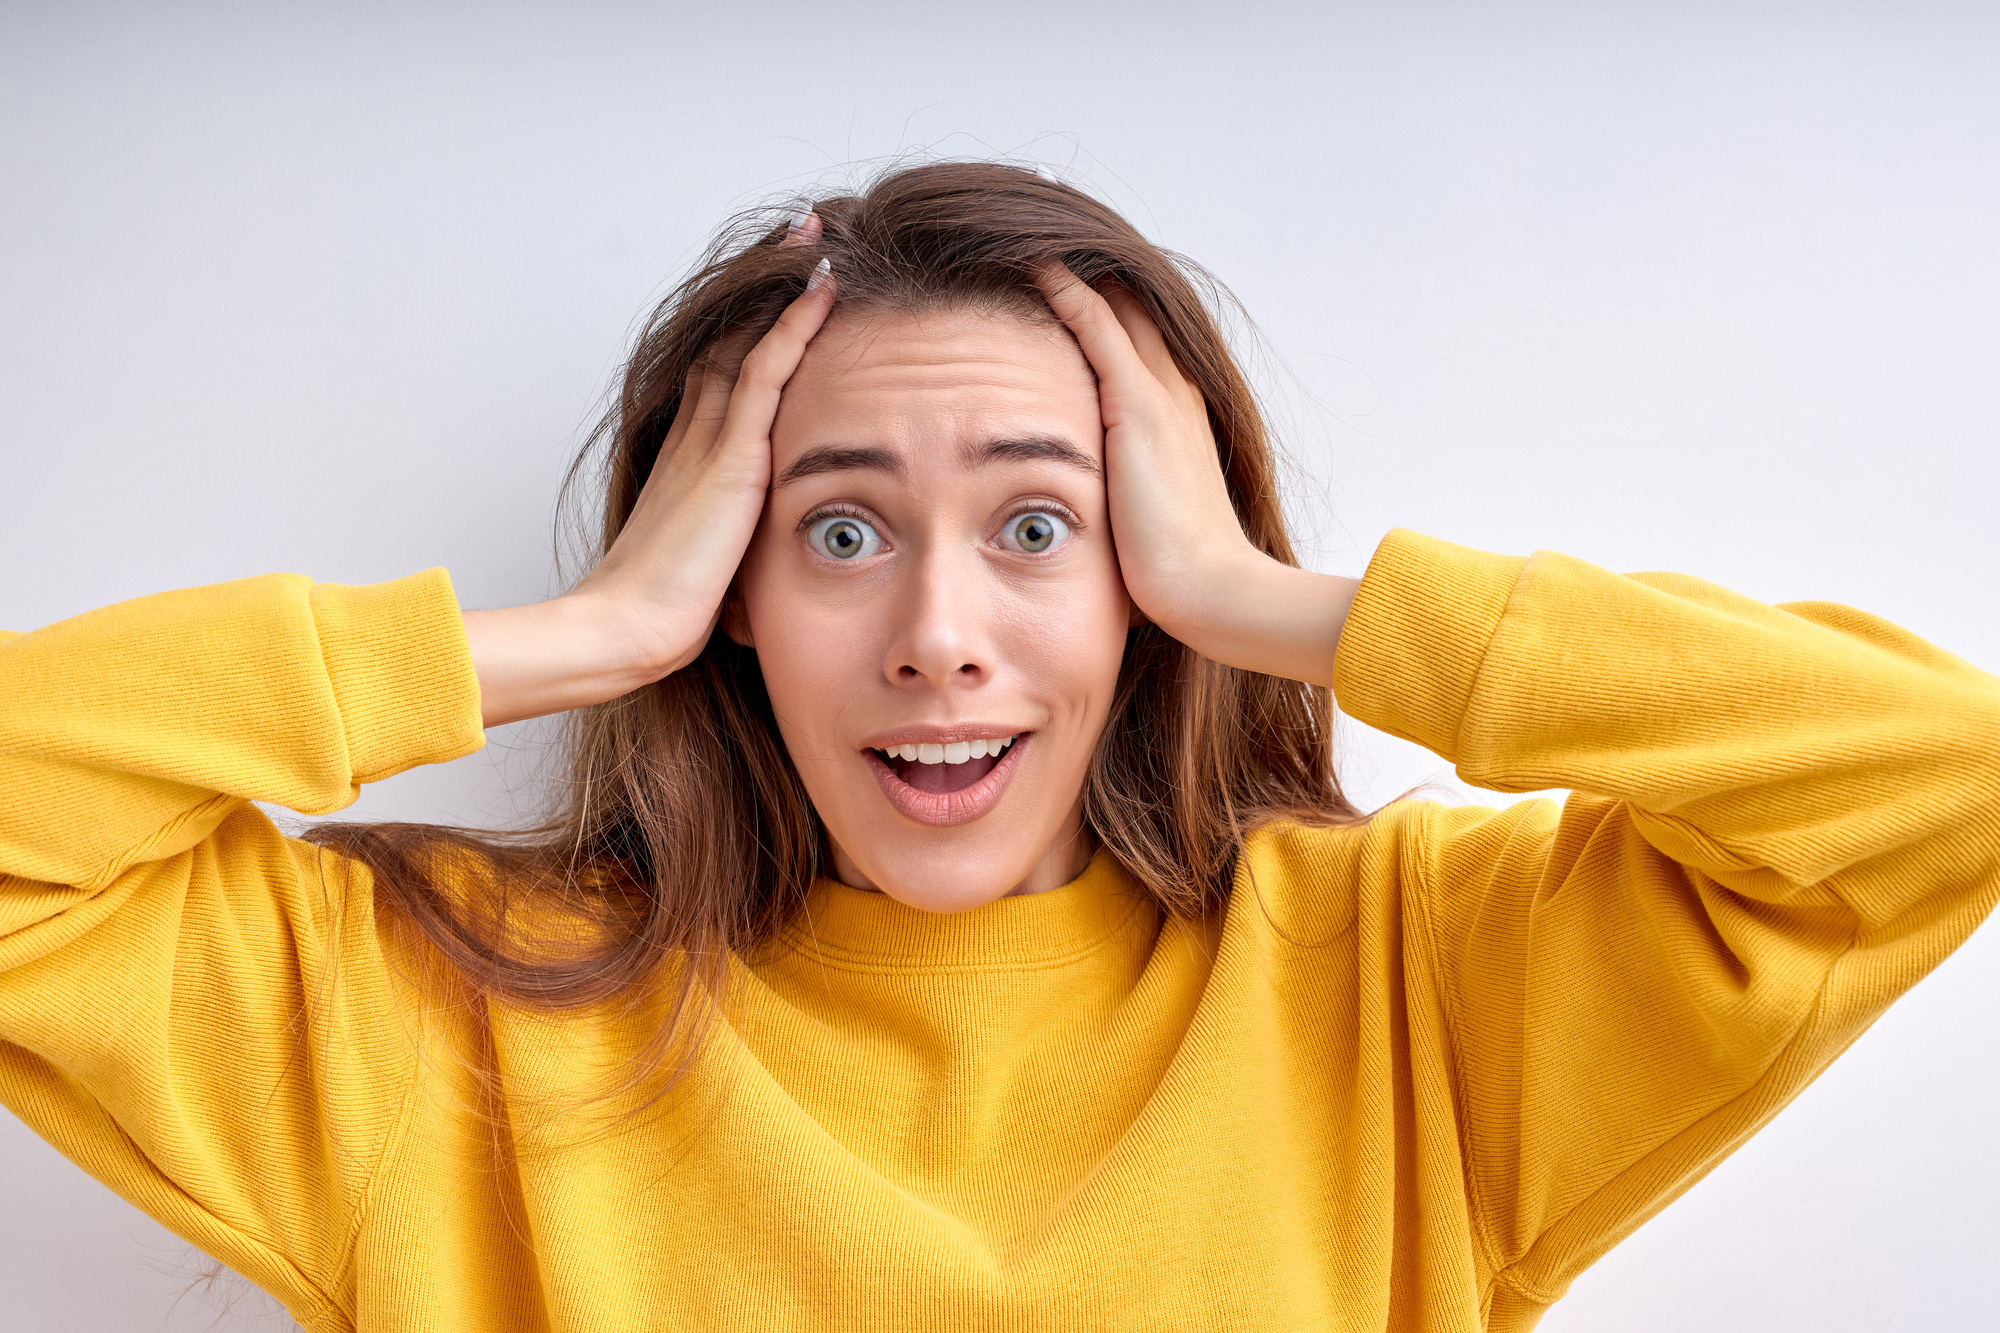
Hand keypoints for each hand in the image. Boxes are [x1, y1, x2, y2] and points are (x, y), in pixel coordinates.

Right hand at [464, 226, 833, 726]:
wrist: (626, 628)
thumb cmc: (664, 613)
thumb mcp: (711, 565)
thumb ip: (733, 545)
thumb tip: (754, 569)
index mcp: (692, 456)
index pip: (729, 372)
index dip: (758, 325)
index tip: (788, 286)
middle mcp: (697, 433)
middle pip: (736, 337)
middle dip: (768, 284)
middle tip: (802, 234)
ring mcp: (711, 438)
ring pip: (750, 337)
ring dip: (784, 282)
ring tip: (816, 233)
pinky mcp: (731, 453)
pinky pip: (769, 368)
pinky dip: (796, 322)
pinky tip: (823, 284)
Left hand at [1036, 267, 1358, 684]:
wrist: (1212, 592)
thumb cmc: (1176, 575)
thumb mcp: (1141, 522)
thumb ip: (1119, 500)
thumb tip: (1085, 517)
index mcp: (1177, 415)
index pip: (1135, 338)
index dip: (1099, 304)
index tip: (1058, 277)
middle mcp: (1173, 390)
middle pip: (1130, 305)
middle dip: (1088, 271)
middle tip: (1037, 232)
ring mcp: (1159, 392)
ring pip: (1114, 302)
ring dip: (1072, 267)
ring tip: (1025, 231)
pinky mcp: (1138, 404)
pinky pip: (1096, 325)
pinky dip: (1064, 289)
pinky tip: (1031, 262)